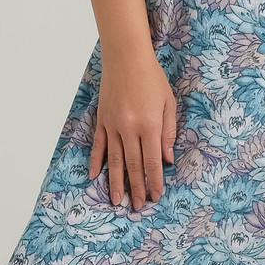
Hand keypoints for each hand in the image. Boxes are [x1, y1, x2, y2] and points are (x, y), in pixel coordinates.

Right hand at [89, 49, 177, 210]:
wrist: (126, 58)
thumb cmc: (152, 78)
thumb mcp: (168, 103)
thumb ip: (168, 132)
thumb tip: (167, 159)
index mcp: (150, 125)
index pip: (152, 161)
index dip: (154, 181)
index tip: (156, 196)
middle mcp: (130, 128)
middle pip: (133, 165)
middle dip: (136, 188)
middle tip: (137, 206)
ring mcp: (113, 125)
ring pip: (114, 160)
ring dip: (116, 182)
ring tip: (117, 200)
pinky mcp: (102, 120)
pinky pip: (98, 145)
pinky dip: (96, 161)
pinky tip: (95, 176)